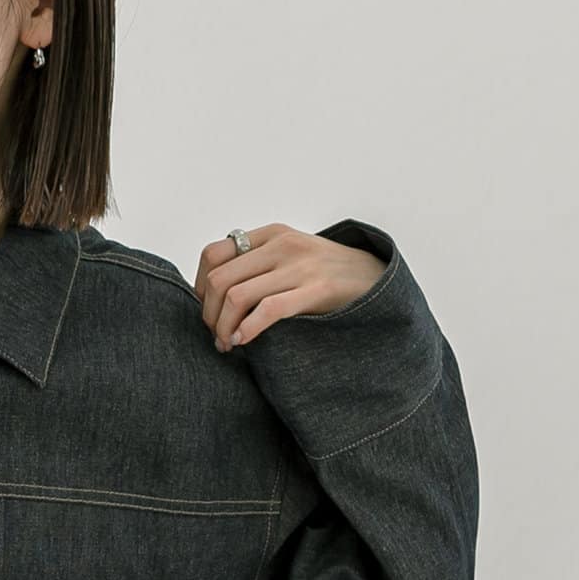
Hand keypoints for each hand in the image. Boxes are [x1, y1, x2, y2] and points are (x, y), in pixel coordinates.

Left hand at [194, 223, 387, 350]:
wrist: (378, 278)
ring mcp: (300, 266)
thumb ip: (258, 264)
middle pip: (219, 279)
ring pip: (237, 296)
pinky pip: (268, 309)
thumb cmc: (328, 274)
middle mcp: (283, 245)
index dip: (200, 287)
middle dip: (209, 314)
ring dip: (223, 328)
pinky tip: (243, 342)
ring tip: (228, 345)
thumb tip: (213, 292)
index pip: (213, 255)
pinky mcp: (317, 289)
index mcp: (272, 234)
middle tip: (216, 336)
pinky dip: (247, 330)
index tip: (208, 311)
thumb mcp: (291, 256)